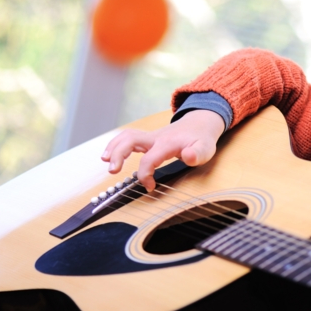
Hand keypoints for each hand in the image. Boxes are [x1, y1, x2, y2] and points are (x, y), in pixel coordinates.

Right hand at [101, 110, 224, 191]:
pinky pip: (128, 137)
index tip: (150, 187)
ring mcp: (150, 136)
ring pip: (126, 136)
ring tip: (105, 161)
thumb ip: (197, 154)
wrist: (200, 123)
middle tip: (112, 170)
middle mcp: (155, 137)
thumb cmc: (201, 139)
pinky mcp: (148, 138)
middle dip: (118, 154)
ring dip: (113, 147)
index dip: (145, 175)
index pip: (149, 158)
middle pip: (131, 139)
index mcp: (167, 143)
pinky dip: (116, 144)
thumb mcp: (206, 148)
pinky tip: (109, 155)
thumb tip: (188, 156)